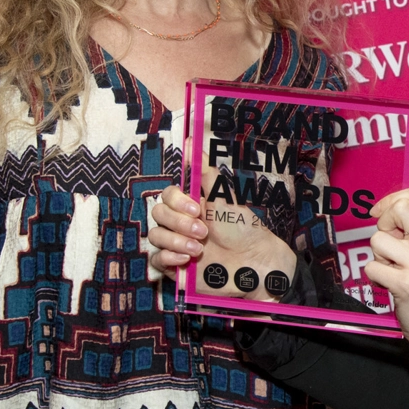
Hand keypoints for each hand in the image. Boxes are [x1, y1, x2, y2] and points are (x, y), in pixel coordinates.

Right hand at [147, 169, 295, 300]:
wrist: (252, 261)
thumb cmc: (242, 228)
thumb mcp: (224, 195)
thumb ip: (205, 170)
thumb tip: (190, 141)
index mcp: (190, 205)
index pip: (166, 195)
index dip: (177, 202)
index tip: (198, 209)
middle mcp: (180, 223)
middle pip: (157, 214)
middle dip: (179, 223)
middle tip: (203, 232)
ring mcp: (176, 244)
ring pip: (155, 236)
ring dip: (175, 241)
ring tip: (198, 249)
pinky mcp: (175, 266)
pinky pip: (156, 259)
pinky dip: (168, 257)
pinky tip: (187, 259)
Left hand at [366, 187, 408, 376]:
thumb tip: (385, 212)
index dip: (394, 198)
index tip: (383, 213)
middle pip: (399, 208)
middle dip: (384, 222)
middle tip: (389, 242)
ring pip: (378, 240)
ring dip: (378, 255)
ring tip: (392, 269)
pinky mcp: (404, 284)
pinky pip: (372, 267)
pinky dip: (375, 276)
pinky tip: (389, 284)